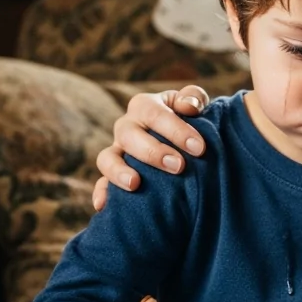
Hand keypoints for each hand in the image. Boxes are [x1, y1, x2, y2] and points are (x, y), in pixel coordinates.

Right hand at [93, 86, 209, 210]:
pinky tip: (104, 205)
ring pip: (108, 158)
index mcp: (145, 106)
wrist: (182, 138)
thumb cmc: (189, 118)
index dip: (176, 130)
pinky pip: (102, 182)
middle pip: (129, 135)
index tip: (199, 148)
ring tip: (135, 184)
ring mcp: (118, 150)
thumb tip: (189, 106)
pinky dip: (101, 192)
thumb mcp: (194, 102)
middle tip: (179, 166)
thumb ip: (194, 97)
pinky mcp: (114, 173)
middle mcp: (127, 127)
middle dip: (153, 152)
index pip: (155, 114)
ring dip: (119, 171)